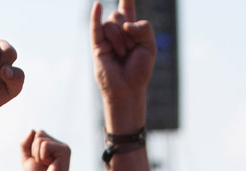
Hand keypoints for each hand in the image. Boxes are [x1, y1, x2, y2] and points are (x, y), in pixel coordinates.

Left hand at [20, 130, 70, 170]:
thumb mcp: (26, 158)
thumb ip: (25, 143)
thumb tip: (32, 129)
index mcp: (51, 145)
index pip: (36, 133)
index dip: (31, 148)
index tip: (38, 161)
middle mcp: (58, 144)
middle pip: (38, 134)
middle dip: (34, 150)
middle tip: (42, 164)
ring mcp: (63, 147)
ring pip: (40, 139)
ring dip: (38, 155)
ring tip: (46, 165)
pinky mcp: (65, 151)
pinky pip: (45, 145)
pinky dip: (42, 156)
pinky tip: (50, 165)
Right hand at [90, 0, 155, 127]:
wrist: (128, 88)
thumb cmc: (139, 70)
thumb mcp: (150, 46)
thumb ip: (144, 28)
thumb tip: (126, 24)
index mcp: (130, 29)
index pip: (127, 8)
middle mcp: (117, 31)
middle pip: (119, 15)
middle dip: (128, 32)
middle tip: (131, 49)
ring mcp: (106, 38)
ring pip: (111, 24)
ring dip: (121, 40)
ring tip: (123, 55)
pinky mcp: (97, 46)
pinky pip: (95, 27)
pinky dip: (95, 16)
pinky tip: (97, 5)